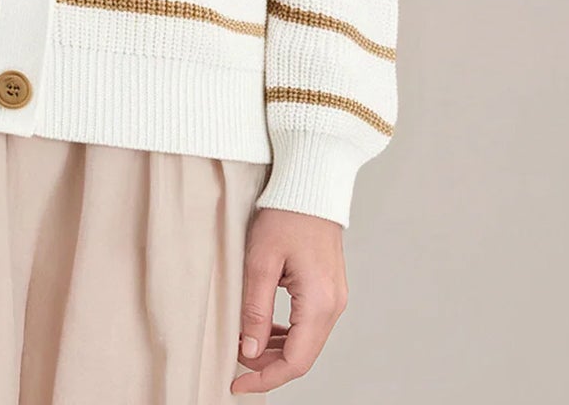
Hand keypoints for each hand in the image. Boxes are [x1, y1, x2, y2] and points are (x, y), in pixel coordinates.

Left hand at [230, 208, 347, 392]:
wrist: (311, 184)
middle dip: (267, 366)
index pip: (295, 362)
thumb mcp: (261, 261)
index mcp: (320, 303)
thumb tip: (249, 352)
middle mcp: (334, 306)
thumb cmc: (286, 214)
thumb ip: (255, 310)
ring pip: (305, 342)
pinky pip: (308, 324)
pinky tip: (263, 329)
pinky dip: (286, 334)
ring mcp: (335, 298)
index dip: (265, 378)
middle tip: (234, 364)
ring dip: (275, 351)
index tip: (236, 384)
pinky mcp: (329, 288)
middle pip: (302, 356)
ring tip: (244, 346)